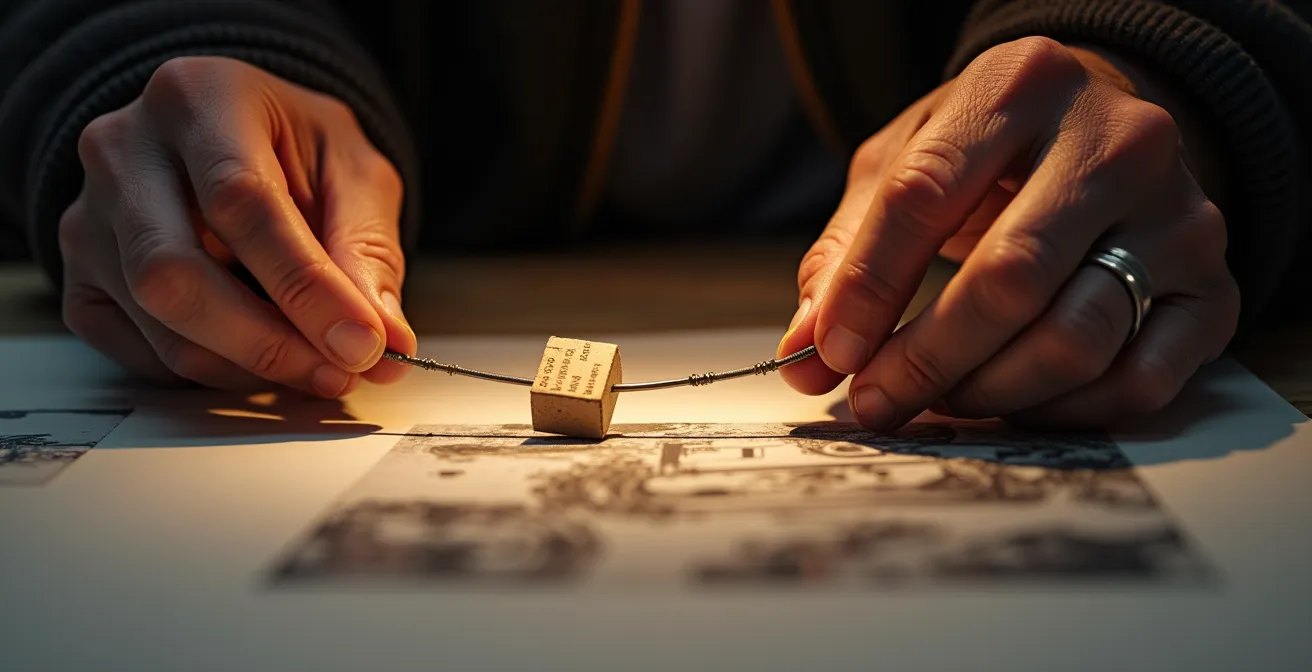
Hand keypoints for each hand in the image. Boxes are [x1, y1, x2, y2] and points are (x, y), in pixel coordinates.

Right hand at [60, 56, 415, 396]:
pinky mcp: (81, 280)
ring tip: (320, 370)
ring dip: (250, 366)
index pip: (240, 201)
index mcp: (197, 99)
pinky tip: (264, 360)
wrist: (231, 140)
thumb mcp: (353, 172)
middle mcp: (122, 151)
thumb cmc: (292, 149)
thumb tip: (386, 340)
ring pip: (157, 319)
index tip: (363, 343)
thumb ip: (369, 250)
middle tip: (343, 372)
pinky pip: (140, 351)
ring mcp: (88, 218)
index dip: (305, 285)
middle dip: (269, 341)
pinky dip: (213, 373)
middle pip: (175, 270)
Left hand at [779, 37, 1238, 428]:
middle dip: (926, 358)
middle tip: (875, 401)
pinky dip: (1065, 412)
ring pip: (1078, 337)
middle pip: (1010, 278)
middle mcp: (1116, 141)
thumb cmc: (988, 152)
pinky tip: (1013, 402)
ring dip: (989, 389)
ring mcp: (1179, 215)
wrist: (1104, 128)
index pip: (924, 194)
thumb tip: (805, 353)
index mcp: (1019, 87)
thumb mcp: (904, 162)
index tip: (828, 352)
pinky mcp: (1215, 287)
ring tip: (938, 399)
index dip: (867, 287)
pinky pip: (1141, 380)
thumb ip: (846, 251)